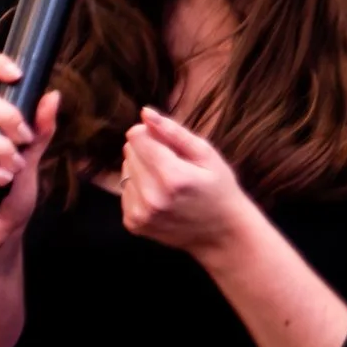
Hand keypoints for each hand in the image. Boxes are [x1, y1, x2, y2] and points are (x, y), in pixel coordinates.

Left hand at [117, 103, 249, 258]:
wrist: (222, 234)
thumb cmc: (218, 188)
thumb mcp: (206, 154)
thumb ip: (174, 132)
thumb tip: (145, 113)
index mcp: (172, 177)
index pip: (137, 136)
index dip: (152, 133)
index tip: (169, 145)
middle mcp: (152, 198)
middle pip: (129, 152)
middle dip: (147, 152)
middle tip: (174, 167)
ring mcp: (141, 214)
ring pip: (124, 171)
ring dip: (142, 171)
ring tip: (168, 183)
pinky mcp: (134, 224)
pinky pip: (124, 191)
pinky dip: (139, 189)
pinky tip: (160, 197)